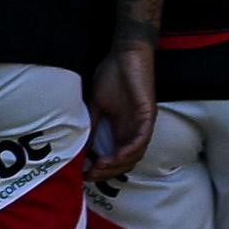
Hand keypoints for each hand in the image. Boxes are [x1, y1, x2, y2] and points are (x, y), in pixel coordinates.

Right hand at [85, 40, 156, 176]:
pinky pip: (143, 138)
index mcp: (124, 129)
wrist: (124, 53)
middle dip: (109, 172)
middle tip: (91, 175)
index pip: (118, 159)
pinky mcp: (148, 113)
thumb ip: (91, 125)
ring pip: (136, 154)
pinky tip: (116, 156)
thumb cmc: (112, 75)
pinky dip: (130, 150)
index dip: (104, 170)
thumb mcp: (96, 105)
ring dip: (118, 165)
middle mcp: (136, 130)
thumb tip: (80, 147)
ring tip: (99, 168)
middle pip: (128, 162)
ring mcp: (144, 123)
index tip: (86, 175)